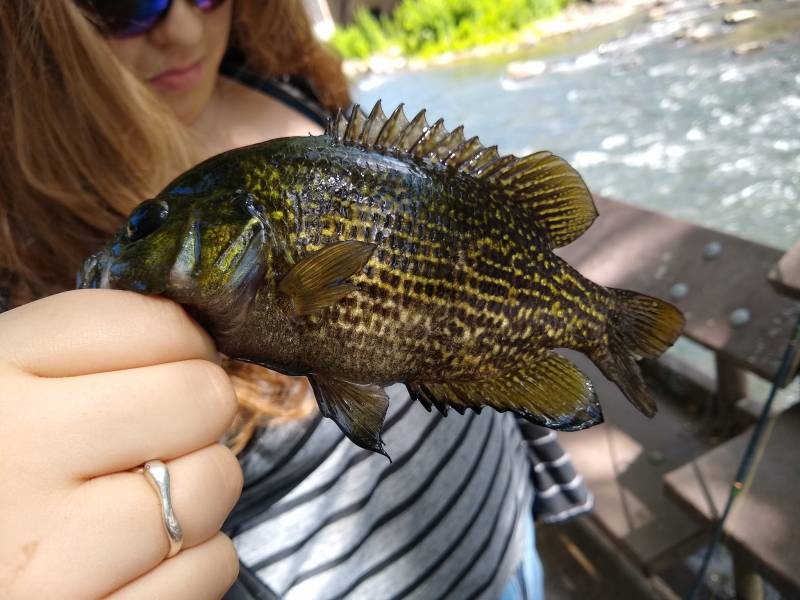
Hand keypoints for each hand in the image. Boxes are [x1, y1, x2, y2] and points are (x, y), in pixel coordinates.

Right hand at [0, 290, 242, 598]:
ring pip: (215, 484)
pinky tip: (139, 563)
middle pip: (199, 398)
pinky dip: (195, 563)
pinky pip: (209, 569)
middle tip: (163, 437)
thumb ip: (73, 361)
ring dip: (199, 492)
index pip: (149, 326)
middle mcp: (18, 458)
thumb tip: (192, 345)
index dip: (185, 342)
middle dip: (199, 414)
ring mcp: (51, 556)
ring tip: (141, 504)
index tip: (175, 364)